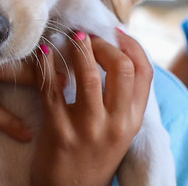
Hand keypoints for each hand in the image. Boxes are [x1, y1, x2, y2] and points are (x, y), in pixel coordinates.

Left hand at [31, 30, 152, 185]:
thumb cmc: (93, 155)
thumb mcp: (118, 130)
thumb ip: (121, 99)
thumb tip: (118, 52)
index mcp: (132, 121)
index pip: (144, 73)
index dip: (132, 46)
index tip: (116, 33)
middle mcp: (115, 125)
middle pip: (120, 68)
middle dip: (103, 44)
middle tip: (88, 38)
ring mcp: (87, 129)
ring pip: (86, 75)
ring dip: (77, 49)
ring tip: (70, 38)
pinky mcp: (59, 132)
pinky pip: (51, 88)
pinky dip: (46, 65)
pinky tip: (43, 53)